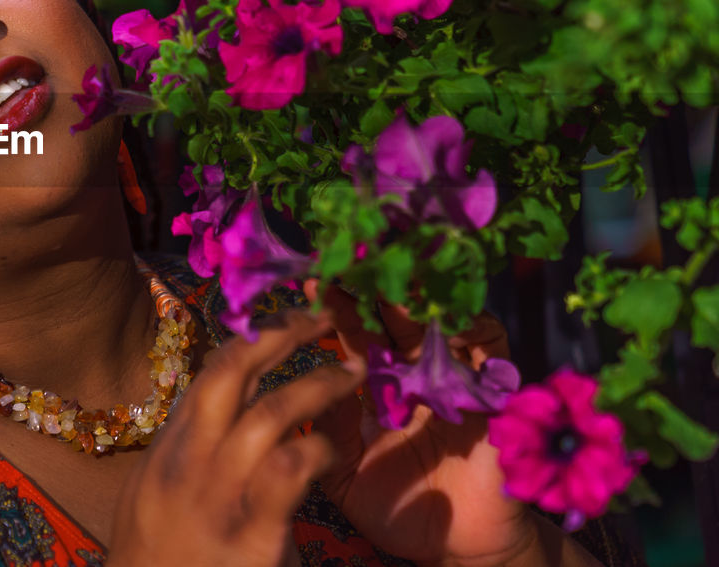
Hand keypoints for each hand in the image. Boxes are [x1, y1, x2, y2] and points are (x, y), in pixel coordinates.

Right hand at [106, 309, 365, 566]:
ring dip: (316, 384)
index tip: (288, 317)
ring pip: (267, 413)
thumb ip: (190, 449)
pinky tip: (332, 448)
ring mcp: (219, 494)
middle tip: (322, 316)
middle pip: (231, 371)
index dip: (254, 336)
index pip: (212, 371)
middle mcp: (190, 460)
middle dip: (279, 333)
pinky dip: (316, 448)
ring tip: (353, 371)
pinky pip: (288, 470)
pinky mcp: (252, 533)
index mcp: (172, 447)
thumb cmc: (161, 558)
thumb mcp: (157, 492)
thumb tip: (220, 411)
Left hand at [304, 280, 539, 566]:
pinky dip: (472, 328)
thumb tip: (307, 383)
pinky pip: (491, 348)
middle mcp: (416, 372)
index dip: (337, 309)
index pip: (356, 335)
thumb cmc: (399, 508)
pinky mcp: (495, 393)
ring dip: (419, 300)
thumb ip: (329, 429)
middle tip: (352, 265)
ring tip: (393, 288)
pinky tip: (447, 322)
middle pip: (396, 316)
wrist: (457, 547)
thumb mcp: (346, 471)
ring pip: (440, 321)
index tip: (315, 284)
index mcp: (379, 384)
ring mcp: (456, 377)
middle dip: (375, 288)